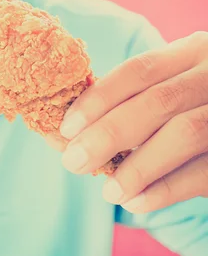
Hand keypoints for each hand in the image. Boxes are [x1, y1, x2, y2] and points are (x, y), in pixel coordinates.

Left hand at [58, 31, 207, 212]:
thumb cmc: (192, 109)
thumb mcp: (169, 89)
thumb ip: (127, 104)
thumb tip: (62, 136)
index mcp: (191, 53)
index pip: (138, 71)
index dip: (98, 99)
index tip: (66, 129)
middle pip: (158, 102)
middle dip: (108, 135)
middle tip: (74, 162)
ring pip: (186, 132)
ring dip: (139, 166)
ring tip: (109, 191)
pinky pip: (204, 170)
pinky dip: (167, 188)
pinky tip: (137, 201)